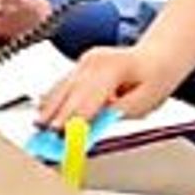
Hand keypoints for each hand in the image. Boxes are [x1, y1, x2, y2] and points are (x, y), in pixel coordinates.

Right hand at [34, 44, 183, 129]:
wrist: (156, 58)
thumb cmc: (154, 80)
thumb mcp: (143, 104)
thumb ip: (115, 114)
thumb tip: (90, 127)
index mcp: (113, 67)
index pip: (88, 99)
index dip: (72, 119)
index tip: (61, 135)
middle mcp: (95, 61)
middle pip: (70, 93)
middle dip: (55, 116)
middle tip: (44, 136)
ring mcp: (85, 61)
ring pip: (62, 87)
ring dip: (49, 108)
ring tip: (38, 127)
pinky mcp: (80, 65)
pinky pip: (63, 83)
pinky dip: (53, 98)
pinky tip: (43, 111)